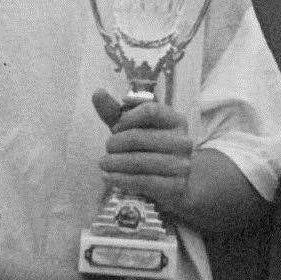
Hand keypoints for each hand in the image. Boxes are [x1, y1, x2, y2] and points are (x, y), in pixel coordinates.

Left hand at [92, 89, 193, 217]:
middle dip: (116, 143)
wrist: (170, 183)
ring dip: (115, 163)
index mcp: (176, 120)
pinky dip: (121, 179)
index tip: (116, 127)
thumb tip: (97, 92)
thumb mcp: (133, 128)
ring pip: (140, 161)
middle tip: (106, 149)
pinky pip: (143, 181)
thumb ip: (115, 112)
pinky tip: (108, 177)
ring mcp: (182, 165)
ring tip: (103, 164)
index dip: (127, 118)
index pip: (151, 110)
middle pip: (141, 137)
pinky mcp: (175, 187)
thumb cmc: (148, 149)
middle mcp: (183, 141)